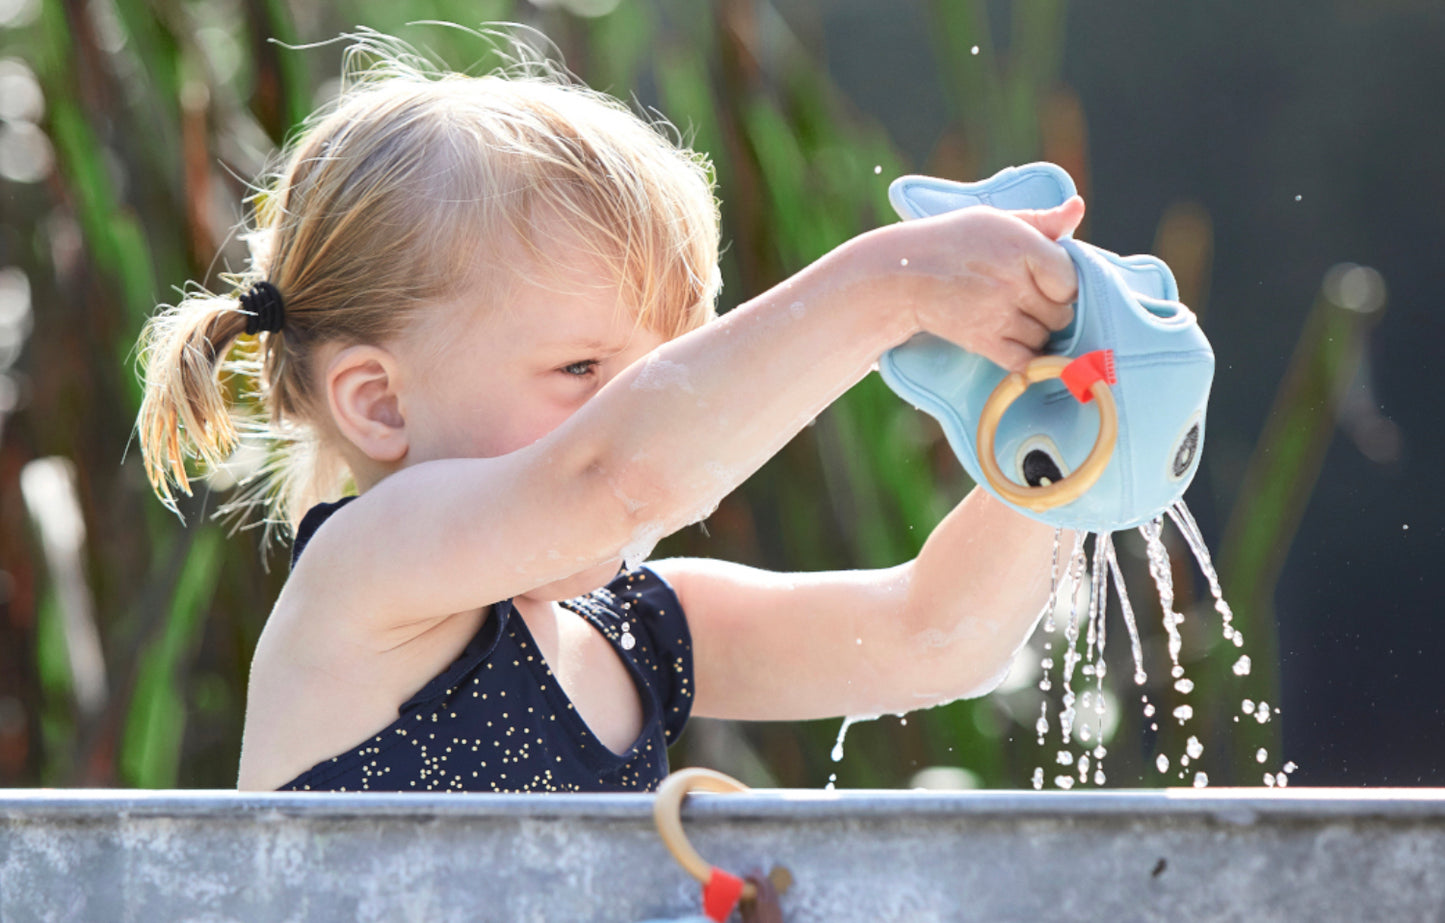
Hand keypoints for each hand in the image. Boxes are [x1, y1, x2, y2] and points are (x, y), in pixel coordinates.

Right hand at [893, 195, 1084, 370]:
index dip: (1066, 285)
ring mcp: (997, 315)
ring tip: (1022, 319)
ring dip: (1039, 333)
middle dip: (1054, 310)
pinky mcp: (981, 341)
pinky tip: (1021, 347)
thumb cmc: (955, 241)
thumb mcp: (998, 221)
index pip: (1070, 280)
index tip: (1053, 282)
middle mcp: (1012, 283)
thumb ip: (1042, 220)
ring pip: (1043, 337)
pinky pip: (1023, 361)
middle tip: (1036, 302)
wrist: (904, 274)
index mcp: (1022, 247)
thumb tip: (1077, 207)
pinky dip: (1029, 360)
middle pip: (1060, 313)